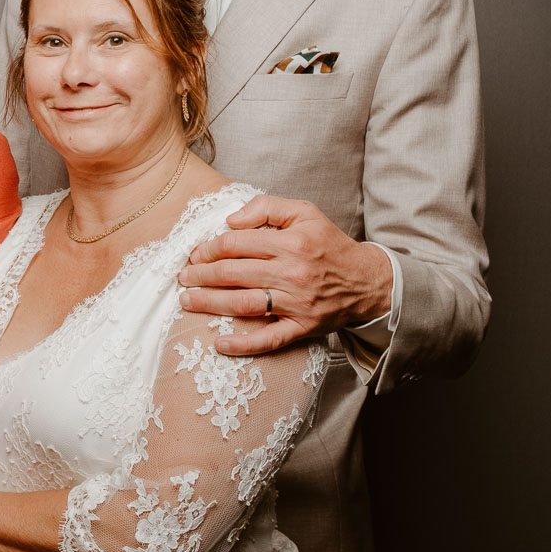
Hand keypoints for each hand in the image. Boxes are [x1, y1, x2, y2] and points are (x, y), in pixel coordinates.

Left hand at [177, 194, 392, 354]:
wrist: (367, 281)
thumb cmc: (329, 244)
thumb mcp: (304, 212)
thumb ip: (266, 207)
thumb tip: (231, 219)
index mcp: (290, 242)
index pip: (236, 243)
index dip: (209, 248)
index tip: (195, 254)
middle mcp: (292, 272)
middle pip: (233, 273)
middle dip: (201, 275)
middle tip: (183, 277)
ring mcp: (297, 303)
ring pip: (244, 303)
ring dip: (209, 303)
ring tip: (186, 300)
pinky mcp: (302, 327)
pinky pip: (270, 339)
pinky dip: (244, 345)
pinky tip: (219, 344)